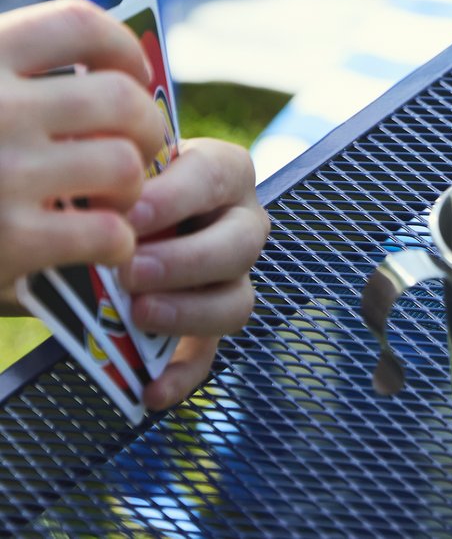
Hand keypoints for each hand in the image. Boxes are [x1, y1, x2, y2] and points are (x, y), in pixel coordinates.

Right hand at [0, 0, 165, 292]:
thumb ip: (7, 76)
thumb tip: (101, 66)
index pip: (79, 23)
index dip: (122, 47)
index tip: (134, 72)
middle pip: (119, 98)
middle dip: (147, 124)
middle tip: (145, 146)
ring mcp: (4, 173)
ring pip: (122, 165)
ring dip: (134, 186)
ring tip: (118, 200)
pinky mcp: (7, 243)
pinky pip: (104, 232)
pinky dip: (118, 243)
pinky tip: (107, 248)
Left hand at [118, 137, 268, 411]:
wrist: (109, 225)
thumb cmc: (123, 191)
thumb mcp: (122, 175)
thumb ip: (118, 183)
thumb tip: (99, 199)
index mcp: (223, 172)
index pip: (214, 175)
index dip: (175, 197)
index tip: (129, 215)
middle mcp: (240, 222)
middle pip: (240, 243)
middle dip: (185, 261)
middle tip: (131, 272)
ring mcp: (231, 277)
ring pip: (236, 302)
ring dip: (187, 313)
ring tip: (137, 314)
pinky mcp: (209, 325)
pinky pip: (209, 357)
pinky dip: (180, 378)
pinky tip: (149, 390)